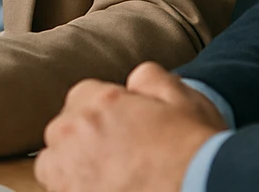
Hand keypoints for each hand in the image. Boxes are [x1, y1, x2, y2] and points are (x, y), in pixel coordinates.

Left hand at [36, 63, 225, 191]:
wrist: (204, 188)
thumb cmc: (196, 152)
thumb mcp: (183, 99)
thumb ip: (151, 78)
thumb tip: (137, 78)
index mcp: (98, 102)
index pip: (83, 96)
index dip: (105, 111)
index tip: (121, 127)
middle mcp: (74, 135)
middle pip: (64, 130)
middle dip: (84, 138)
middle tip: (117, 154)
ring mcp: (68, 174)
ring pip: (53, 165)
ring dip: (73, 167)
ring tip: (107, 176)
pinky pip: (59, 190)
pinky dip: (76, 188)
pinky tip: (104, 188)